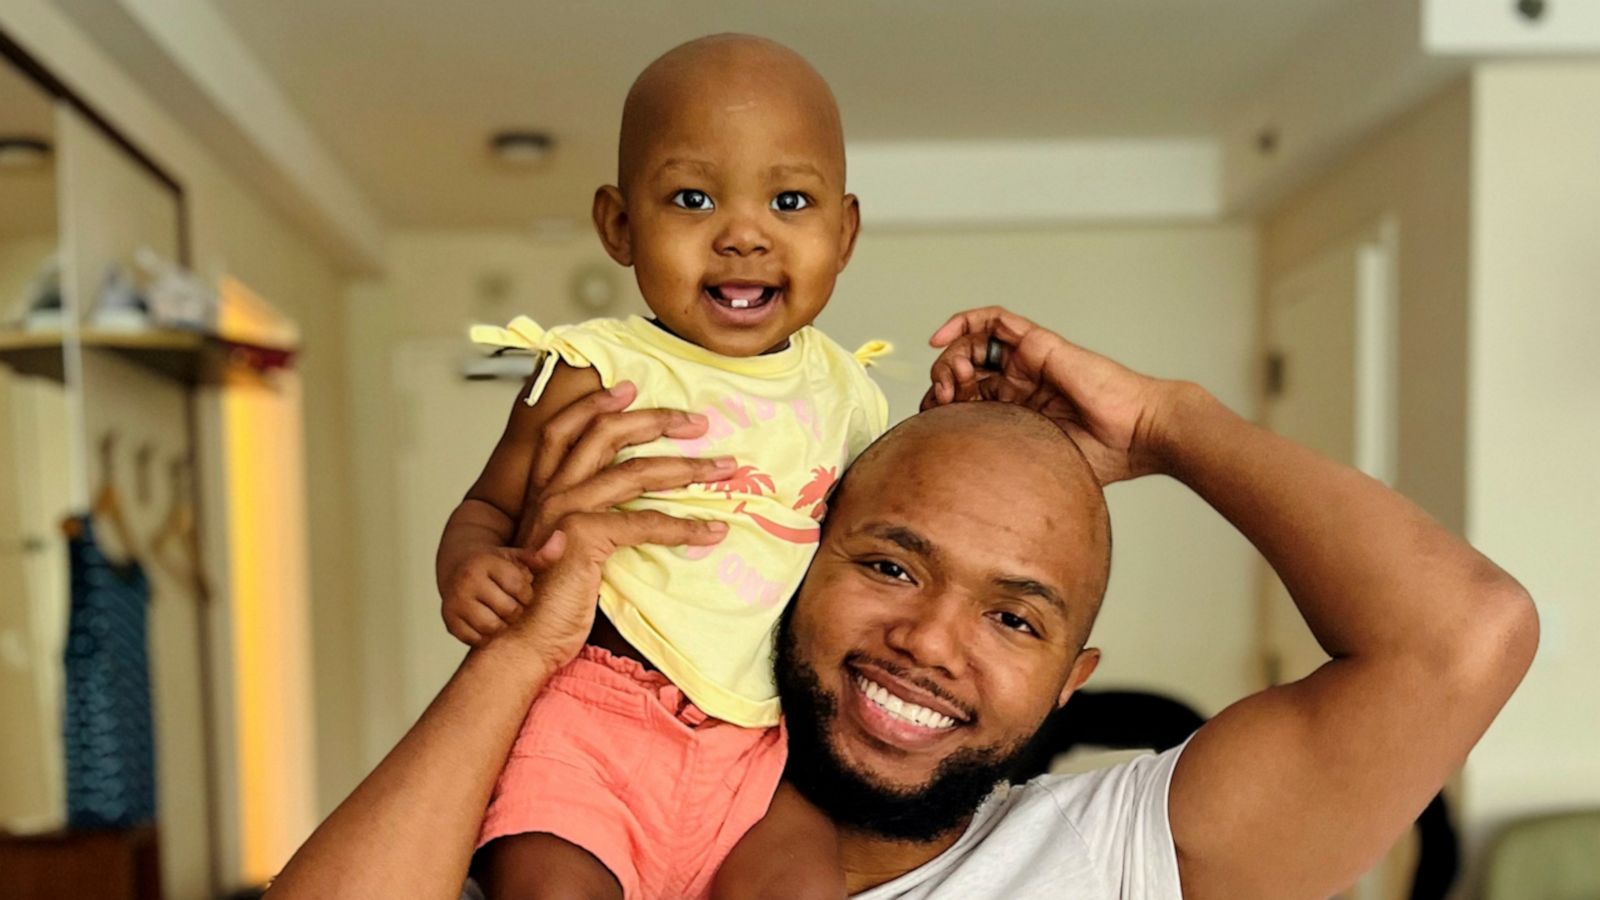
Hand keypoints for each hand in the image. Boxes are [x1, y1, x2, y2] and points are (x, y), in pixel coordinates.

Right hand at [440, 547, 536, 646]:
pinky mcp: (449, 620)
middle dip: (516, 609)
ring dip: (502, 624)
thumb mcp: (516, 556)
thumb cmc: (494, 565)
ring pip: (492, 627)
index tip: (520, 589)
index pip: (519, 586)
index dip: (526, 592)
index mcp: (484, 563)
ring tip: (501, 613)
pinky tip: (487, 621)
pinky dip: (485, 635)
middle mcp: (466, 581)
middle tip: (511, 602)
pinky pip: (476, 639)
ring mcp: (455, 601)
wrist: (457, 568)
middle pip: (508, 609)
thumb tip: (561, 538)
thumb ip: (541, 554)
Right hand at [496, 383, 734, 667]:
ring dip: (688, 468)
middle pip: (604, 435)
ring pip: (634, 473)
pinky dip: (685, 526)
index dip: (595, 404)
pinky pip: (645, 523)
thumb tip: (638, 500)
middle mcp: (551, 494)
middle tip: (697, 421)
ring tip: (724, 469)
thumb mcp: (570, 547)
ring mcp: (565, 512)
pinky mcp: (583, 537)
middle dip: (655, 420)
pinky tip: (712, 531)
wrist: (525, 638)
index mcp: (544, 490)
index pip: (563, 430)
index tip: (631, 388)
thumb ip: (593, 518)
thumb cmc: (551, 598)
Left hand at [920, 306, 1186, 484]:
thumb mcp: (1034, 464)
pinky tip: (942, 338)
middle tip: (940, 403)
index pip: (964, 402)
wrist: (1137, 434)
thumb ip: (1003, 465)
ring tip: (949, 382)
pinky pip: (994, 320)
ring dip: (950, 358)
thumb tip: (959, 500)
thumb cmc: (1100, 456)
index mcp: (1016, 412)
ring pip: (971, 345)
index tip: (930, 425)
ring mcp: (1027, 362)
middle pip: (962, 372)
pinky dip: (963, 322)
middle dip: (942, 384)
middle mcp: (1018, 384)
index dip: (940, 408)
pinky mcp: (1037, 343)